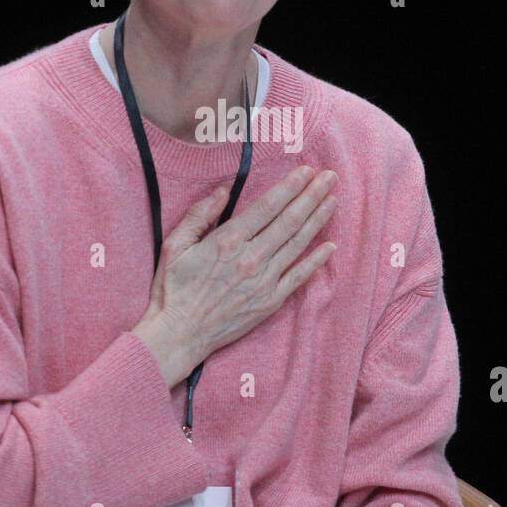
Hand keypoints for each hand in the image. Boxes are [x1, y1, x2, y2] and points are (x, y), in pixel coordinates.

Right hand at [142, 165, 338, 372]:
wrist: (179, 335)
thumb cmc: (172, 290)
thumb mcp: (174, 245)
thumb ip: (199, 215)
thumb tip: (223, 191)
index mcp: (227, 241)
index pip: (267, 206)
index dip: (290, 187)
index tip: (306, 171)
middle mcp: (251, 258)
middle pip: (289, 220)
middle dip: (312, 195)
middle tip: (331, 177)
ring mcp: (264, 281)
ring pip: (298, 244)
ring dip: (318, 220)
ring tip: (334, 200)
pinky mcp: (270, 302)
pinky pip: (299, 277)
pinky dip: (316, 260)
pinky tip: (331, 246)